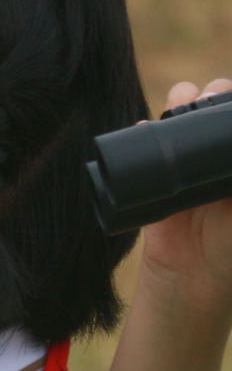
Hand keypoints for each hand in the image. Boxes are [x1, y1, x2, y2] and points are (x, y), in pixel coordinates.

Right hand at [138, 78, 231, 313]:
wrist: (192, 276)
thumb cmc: (231, 247)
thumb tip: (230, 151)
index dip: (231, 103)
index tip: (229, 101)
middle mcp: (216, 156)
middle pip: (213, 106)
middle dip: (214, 94)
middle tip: (212, 100)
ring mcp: (185, 160)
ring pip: (181, 112)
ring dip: (182, 99)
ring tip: (183, 106)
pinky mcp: (154, 170)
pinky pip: (146, 138)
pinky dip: (146, 127)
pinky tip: (152, 126)